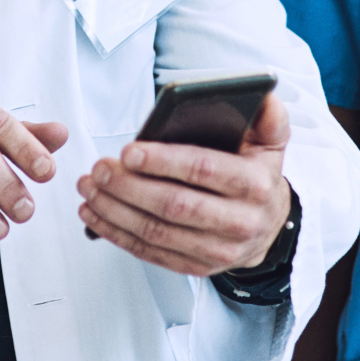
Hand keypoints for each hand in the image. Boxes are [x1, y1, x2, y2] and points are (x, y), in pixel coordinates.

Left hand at [77, 91, 292, 275]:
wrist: (269, 226)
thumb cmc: (256, 175)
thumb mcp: (270, 142)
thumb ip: (267, 117)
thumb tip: (264, 93)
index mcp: (254, 184)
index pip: (203, 170)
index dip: (163, 161)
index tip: (128, 151)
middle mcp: (239, 221)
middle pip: (174, 205)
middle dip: (129, 186)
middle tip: (99, 169)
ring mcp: (219, 249)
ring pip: (157, 231)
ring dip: (115, 210)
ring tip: (89, 188)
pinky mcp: (199, 266)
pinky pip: (151, 252)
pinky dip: (117, 234)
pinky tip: (95, 215)